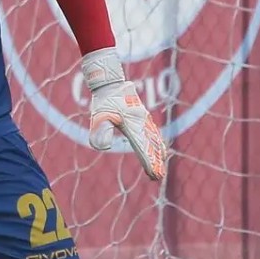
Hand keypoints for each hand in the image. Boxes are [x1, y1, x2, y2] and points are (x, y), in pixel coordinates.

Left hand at [79, 48, 167, 180]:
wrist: (110, 81)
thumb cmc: (103, 100)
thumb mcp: (98, 115)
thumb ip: (100, 130)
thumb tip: (102, 148)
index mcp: (132, 123)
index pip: (142, 147)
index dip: (148, 162)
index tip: (154, 175)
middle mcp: (141, 122)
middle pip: (151, 145)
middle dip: (155, 161)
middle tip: (158, 177)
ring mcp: (143, 118)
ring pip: (154, 138)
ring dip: (158, 153)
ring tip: (161, 166)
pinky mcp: (142, 116)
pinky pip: (153, 132)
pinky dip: (158, 142)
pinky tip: (161, 149)